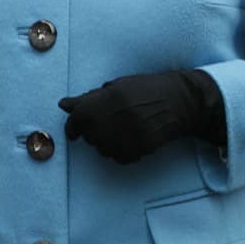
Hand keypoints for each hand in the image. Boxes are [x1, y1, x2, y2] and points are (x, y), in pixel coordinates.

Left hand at [55, 69, 224, 164]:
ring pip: (102, 149)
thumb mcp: (118, 86)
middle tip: (108, 123)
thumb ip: (89, 98)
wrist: (180, 101)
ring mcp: (129, 133)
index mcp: (108, 97)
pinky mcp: (140, 148)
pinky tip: (130, 139)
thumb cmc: (148, 90)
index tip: (75, 130)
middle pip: (89, 135)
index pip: (77, 118)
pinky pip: (118, 157)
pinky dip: (120, 151)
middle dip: (92, 131)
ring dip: (106, 142)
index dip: (73, 125)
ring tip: (121, 129)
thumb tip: (63, 105)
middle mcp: (117, 116)